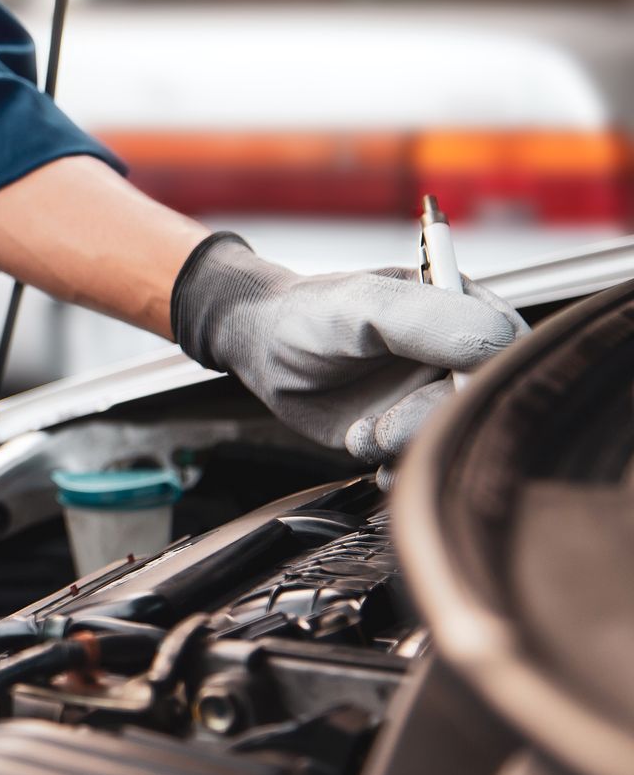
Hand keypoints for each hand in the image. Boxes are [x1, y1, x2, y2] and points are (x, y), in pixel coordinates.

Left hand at [171, 234, 524, 466]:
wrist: (261, 348)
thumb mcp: (367, 305)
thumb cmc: (310, 314)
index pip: (512, 351)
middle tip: (385, 428)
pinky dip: (399, 469)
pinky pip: (424, 460)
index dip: (486, 382)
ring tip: (363, 434)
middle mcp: (457, 357)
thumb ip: (431, 319)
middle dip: (435, 423)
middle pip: (483, 404)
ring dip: (409, 448)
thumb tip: (500, 344)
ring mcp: (432, 397)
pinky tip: (367, 454)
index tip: (449, 395)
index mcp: (465, 311)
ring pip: (454, 438)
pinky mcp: (406, 430)